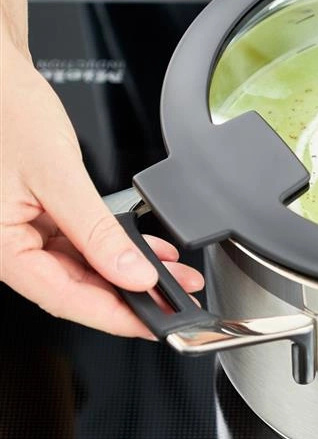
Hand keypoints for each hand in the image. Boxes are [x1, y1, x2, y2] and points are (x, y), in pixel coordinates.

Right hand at [0, 50, 203, 338]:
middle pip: (78, 288)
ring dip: (131, 274)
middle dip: (133, 297)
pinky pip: (84, 244)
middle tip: (179, 302)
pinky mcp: (43, 216)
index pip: (66, 298)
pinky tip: (151, 253)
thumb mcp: (57, 175)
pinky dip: (118, 249)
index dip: (116, 317)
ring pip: (86, 269)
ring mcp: (28, 232)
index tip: (155, 324)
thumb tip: (131, 273)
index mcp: (2, 246)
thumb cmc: (7, 113)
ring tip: (176, 278)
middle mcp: (12, 245)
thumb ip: (96, 230)